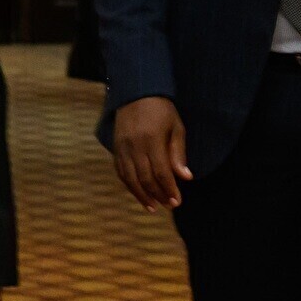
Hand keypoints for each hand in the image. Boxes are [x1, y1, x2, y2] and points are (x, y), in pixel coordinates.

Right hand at [110, 96, 189, 210]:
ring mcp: (122, 148)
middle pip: (145, 178)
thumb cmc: (161, 111)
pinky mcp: (115, 148)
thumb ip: (178, 153)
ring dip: (141, 195)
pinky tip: (138, 192)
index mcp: (152, 140)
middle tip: (169, 206)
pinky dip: (130, 185)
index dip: (169, 189)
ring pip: (130, 178)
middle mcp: (134, 146)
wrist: (135, 94)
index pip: (161, 172)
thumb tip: (185, 178)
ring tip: (152, 206)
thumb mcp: (176, 128)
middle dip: (157, 195)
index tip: (177, 201)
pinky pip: (121, 172)